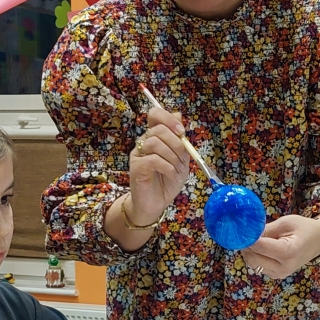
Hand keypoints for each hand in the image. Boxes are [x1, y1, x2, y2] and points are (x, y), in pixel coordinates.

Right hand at [128, 104, 191, 225]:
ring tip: (176, 168)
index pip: (155, 115)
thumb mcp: (180, 159)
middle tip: (182, 158)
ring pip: (155, 143)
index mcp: (154, 137)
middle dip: (176, 143)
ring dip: (172, 156)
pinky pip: (153, 159)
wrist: (156, 204)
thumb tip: (178, 114)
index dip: (168, 118)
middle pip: (158, 129)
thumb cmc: (167, 181)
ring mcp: (138, 154)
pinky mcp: (136, 167)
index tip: (181, 132)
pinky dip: (167, 166)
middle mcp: (144, 143)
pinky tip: (170, 174)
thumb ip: (180, 140)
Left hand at [241, 214, 319, 278]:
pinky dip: (255, 256)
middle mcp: (283, 267)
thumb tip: (248, 232)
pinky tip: (261, 247)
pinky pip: (258, 266)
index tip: (242, 229)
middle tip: (246, 233)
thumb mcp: (286, 223)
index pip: (259, 246)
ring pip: (253, 264)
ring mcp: (280, 274)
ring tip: (255, 239)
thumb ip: (266, 229)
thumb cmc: (305, 228)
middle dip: (246, 245)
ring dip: (249, 251)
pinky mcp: (277, 275)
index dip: (248, 238)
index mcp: (287, 252)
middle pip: (252, 258)